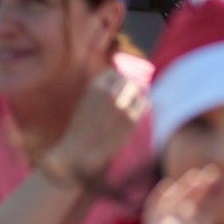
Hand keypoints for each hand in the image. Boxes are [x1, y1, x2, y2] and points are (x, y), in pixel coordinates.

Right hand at [49, 66, 148, 186]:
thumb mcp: (86, 102)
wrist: (80, 150)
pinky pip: (143, 104)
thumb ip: (102, 92)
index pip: (112, 73)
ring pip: (138, 90)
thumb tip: (122, 84)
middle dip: (129, 87)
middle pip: (127, 80)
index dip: (116, 80)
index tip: (117, 87)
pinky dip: (141, 106)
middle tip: (129, 95)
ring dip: (136, 95)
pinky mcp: (131, 119)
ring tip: (130, 105)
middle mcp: (109, 92)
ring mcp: (122, 105)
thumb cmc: (82, 128)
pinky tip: (134, 113)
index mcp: (95, 86)